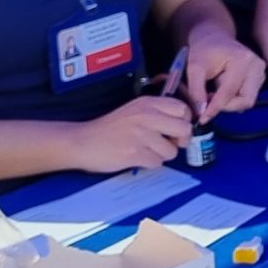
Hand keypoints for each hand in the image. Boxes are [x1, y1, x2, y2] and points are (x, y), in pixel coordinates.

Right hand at [75, 95, 192, 172]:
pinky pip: (157, 163)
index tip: (176, 130)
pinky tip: (136, 157)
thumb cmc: (110, 129)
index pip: (183, 108)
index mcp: (148, 103)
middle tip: (168, 144)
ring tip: (145, 151)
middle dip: (180, 141)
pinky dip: (149, 164)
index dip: (184, 122)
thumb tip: (183, 127)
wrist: (83, 141)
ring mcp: (141, 135)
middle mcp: (146, 116)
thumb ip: (157, 114)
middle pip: (184, 129)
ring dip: (161, 155)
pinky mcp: (135, 153)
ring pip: (172, 151)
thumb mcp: (134, 111)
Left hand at [179, 24, 264, 121]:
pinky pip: (247, 97)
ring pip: (246, 101)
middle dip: (225, 106)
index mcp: (243, 60)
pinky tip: (221, 89)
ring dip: (228, 102)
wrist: (213, 37)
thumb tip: (201, 112)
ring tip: (213, 90)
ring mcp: (261, 73)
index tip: (201, 119)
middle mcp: (258, 67)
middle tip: (207, 101)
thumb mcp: (194, 67)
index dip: (215, 108)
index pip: (229, 93)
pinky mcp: (259, 78)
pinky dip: (232, 98)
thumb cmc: (204, 49)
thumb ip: (196, 90)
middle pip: (245, 101)